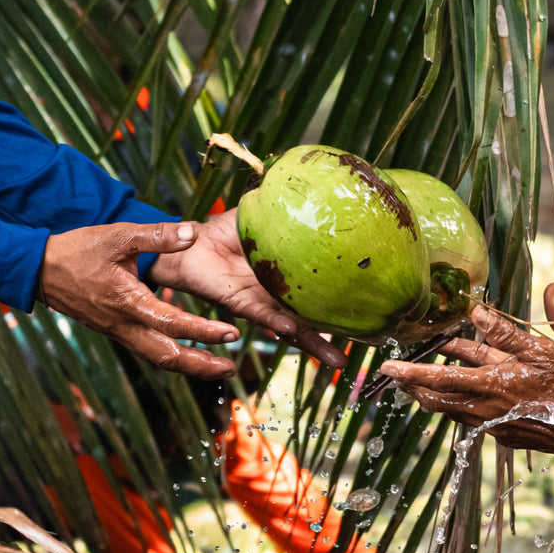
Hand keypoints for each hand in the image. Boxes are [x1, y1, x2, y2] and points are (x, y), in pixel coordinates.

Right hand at [39, 222, 240, 378]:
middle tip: (231, 368)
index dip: (204, 332)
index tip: (231, 334)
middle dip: (201, 366)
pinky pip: (148, 350)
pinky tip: (188, 354)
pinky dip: (172, 356)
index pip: (173, 325)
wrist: (39, 270)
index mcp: (128, 303)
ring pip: (158, 358)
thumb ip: (157, 235)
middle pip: (167, 357)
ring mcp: (119, 332)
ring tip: (217, 367)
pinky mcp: (116, 331)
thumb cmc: (78, 251)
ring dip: (189, 365)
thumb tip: (192, 233)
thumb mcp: (118, 236)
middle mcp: (124, 325)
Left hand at [146, 209, 347, 368]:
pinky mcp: (239, 302)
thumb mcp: (262, 218)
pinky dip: (276, 321)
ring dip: (312, 343)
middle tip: (357, 354)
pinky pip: (261, 314)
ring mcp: (260, 302)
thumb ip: (284, 212)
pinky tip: (291, 329)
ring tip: (336, 359)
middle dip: (331, 339)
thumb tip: (315, 194)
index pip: (316, 294)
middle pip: (309, 321)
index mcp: (286, 278)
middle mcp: (277, 296)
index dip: (339, 305)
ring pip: (291, 327)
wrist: (188, 243)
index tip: (365, 314)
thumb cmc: (224, 232)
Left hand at [378, 283, 553, 453]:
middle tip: (390, 374)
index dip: (412, 370)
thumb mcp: (548, 350)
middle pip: (437, 395)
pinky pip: (468, 416)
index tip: (388, 365)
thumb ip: (510, 331)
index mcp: (495, 382)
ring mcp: (493, 423)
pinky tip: (454, 394)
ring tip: (413, 383)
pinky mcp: (502, 433)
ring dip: (430, 393)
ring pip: (450, 407)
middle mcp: (487, 406)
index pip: (441, 376)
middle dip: (412, 383)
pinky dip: (454, 403)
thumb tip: (479, 309)